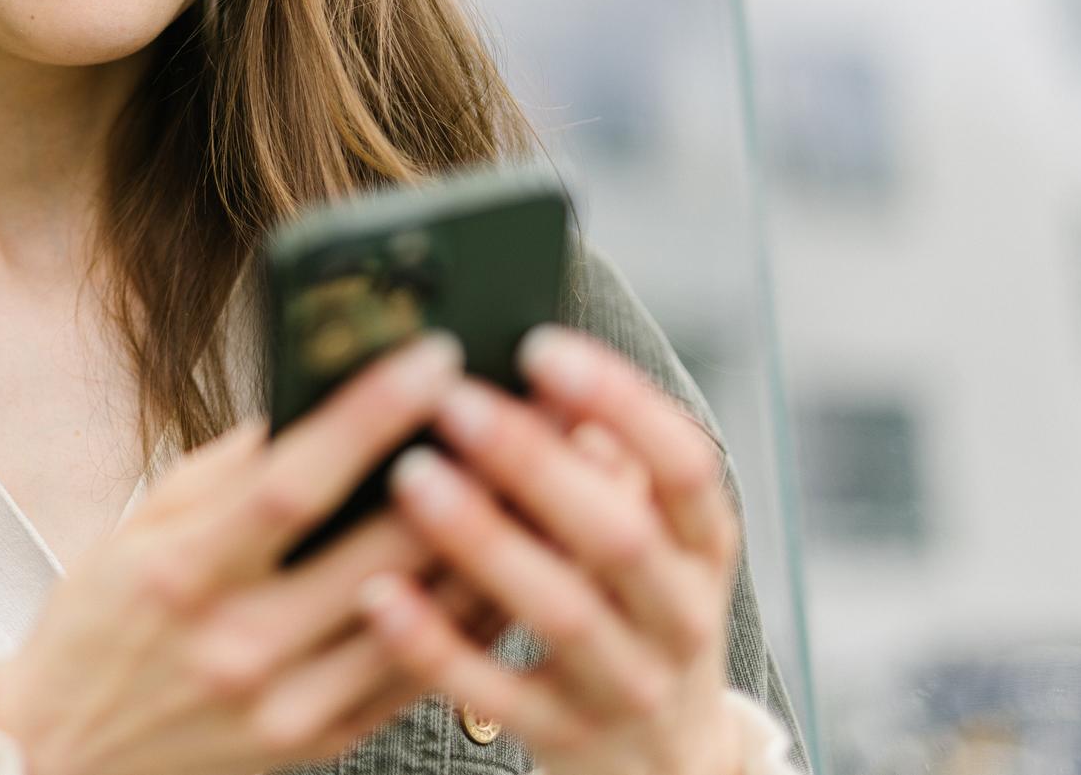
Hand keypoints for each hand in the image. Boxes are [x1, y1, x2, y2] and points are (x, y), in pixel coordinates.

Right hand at [0, 331, 509, 774]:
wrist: (65, 756)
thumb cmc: (101, 625)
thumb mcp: (139, 527)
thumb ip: (227, 468)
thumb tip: (313, 398)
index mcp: (183, 572)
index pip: (293, 481)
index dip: (370, 415)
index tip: (432, 356)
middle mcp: (238, 644)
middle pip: (379, 548)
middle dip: (463, 471)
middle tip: (523, 409)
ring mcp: (285, 704)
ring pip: (419, 615)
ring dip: (489, 540)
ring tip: (538, 476)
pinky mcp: (319, 743)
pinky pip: (418, 674)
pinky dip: (469, 616)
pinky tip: (506, 563)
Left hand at [353, 325, 745, 774]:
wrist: (661, 762)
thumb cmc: (624, 608)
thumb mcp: (644, 539)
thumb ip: (603, 463)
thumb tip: (533, 367)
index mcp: (701, 549)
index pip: (684, 467)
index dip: (622, 403)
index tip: (540, 346)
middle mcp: (680, 617)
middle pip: (618, 536)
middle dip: (535, 464)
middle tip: (455, 402)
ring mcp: (627, 686)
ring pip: (561, 612)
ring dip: (485, 541)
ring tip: (411, 475)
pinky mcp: (566, 737)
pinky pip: (497, 692)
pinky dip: (436, 644)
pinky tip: (379, 592)